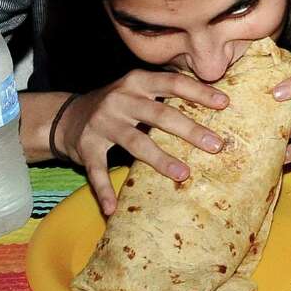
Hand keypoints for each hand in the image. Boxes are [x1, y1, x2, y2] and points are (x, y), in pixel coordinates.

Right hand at [54, 71, 227, 214]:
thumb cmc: (118, 104)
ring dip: (160, 160)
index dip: (199, 92)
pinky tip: (112, 208)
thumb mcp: (140, 89)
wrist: (66, 116)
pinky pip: (96, 171)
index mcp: (138, 82)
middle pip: (160, 115)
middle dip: (190, 130)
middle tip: (217, 145)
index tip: (225, 103)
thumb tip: (218, 100)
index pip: (173, 83)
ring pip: (136, 142)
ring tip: (184, 174)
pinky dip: (104, 190)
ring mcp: (102, 123)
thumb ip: (169, 91)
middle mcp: (120, 99)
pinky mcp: (85, 146)